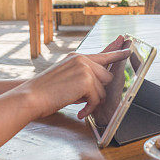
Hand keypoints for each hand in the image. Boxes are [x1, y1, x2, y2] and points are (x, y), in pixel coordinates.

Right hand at [16, 38, 130, 119]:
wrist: (31, 96)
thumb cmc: (46, 92)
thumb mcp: (67, 79)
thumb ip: (85, 77)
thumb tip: (101, 86)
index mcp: (77, 57)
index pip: (102, 53)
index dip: (117, 52)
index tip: (128, 47)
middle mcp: (82, 59)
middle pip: (107, 77)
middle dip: (99, 91)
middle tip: (84, 100)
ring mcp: (85, 68)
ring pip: (103, 89)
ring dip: (93, 101)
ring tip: (78, 105)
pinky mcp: (86, 80)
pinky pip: (97, 99)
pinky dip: (90, 108)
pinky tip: (80, 112)